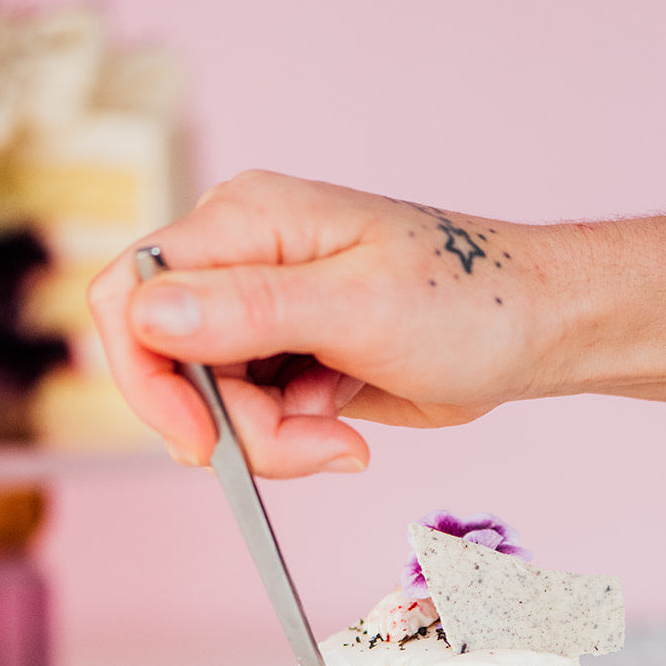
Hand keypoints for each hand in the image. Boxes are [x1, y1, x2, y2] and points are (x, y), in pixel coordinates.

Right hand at [88, 170, 548, 476]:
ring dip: (268, 438)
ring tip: (340, 433)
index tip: (201, 441)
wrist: (534, 331)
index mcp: (244, 223)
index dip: (146, 378)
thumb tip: (151, 312)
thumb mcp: (360, 308)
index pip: (131, 293)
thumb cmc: (468, 301)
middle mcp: (239, 260)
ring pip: (207, 401)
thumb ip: (250, 310)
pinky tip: (343, 425)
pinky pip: (247, 414)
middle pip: (168, 363)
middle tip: (311, 443)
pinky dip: (289, 438)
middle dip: (229, 425)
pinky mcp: (285, 354)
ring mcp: (260, 310)